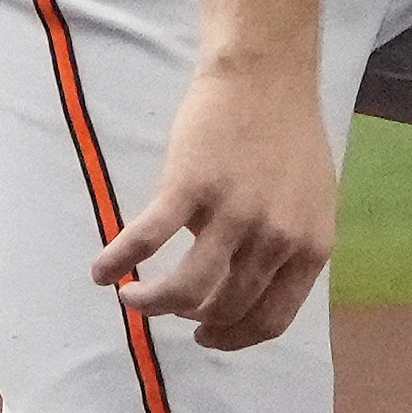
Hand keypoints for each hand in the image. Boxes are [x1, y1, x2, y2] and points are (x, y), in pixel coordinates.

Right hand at [92, 60, 339, 349]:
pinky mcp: (190, 185)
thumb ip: (287, 248)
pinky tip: (101, 272)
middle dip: (191, 319)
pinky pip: (147, 239)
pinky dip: (118, 261)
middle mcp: (276, 238)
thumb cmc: (287, 137)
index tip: (208, 336)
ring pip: (185, 289)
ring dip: (151, 304)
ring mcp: (234, 213)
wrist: (266, 75)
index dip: (234, 338)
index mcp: (310, 247)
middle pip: (225, 308)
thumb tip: (249, 288)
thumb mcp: (310, 203)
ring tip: (131, 298)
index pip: (270, 319)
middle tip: (171, 311)